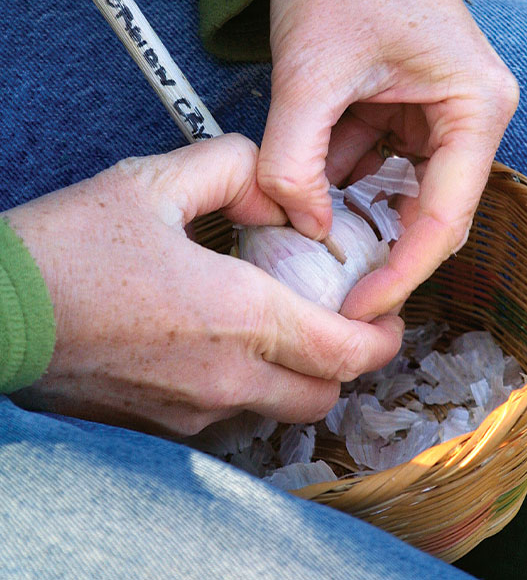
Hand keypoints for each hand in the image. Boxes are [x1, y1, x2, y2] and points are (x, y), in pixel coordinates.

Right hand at [5, 134, 401, 435]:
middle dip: (344, 360)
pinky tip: (221, 345)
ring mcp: (191, 412)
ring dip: (296, 375)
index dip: (381, 337)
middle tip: (339, 318)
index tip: (387, 316)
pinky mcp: (159, 425)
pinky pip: (229, 416)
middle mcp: (225, 378)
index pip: (344, 351)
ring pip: (278, 410)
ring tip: (280, 327)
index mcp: (239, 318)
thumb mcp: (153, 181)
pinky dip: (247, 387)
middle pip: (322, 394)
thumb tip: (275, 194)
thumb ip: (233, 170)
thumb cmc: (70, 248)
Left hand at [260, 0, 518, 319]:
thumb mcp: (308, 78)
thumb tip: (302, 227)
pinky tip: (307, 174)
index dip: (401, 274)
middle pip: (426, 212)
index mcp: (475, 108)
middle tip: (330, 289)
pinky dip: (341, 174)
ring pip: (396, 191)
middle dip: (375, 247)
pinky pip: (377, 164)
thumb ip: (294, 163)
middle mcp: (470, 117)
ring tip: (303, 214)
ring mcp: (440, 115)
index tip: (360, 310)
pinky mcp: (408, 111)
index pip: (444, 219)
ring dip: (348, 204)